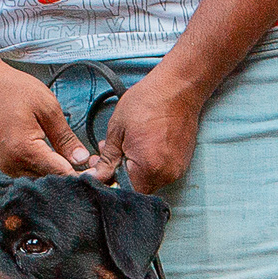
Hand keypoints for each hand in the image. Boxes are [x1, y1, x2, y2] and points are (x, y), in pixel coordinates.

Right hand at [0, 63, 93, 177]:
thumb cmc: (12, 89)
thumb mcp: (48, 108)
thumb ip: (66, 138)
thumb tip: (81, 159)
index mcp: (23, 150)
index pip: (59, 173)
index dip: (81, 174)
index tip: (97, 170)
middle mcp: (11, 163)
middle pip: (49, 180)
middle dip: (70, 174)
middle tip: (90, 162)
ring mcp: (4, 165)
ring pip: (39, 178)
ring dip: (56, 172)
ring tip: (73, 158)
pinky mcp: (2, 163)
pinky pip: (27, 172)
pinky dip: (42, 167)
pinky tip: (54, 156)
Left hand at [94, 69, 205, 193]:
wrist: (178, 87)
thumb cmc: (148, 102)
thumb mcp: (117, 129)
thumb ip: (107, 159)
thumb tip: (95, 177)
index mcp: (148, 167)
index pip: (123, 191)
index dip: (108, 182)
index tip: (98, 167)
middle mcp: (166, 174)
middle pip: (136, 189)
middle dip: (118, 175)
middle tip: (105, 155)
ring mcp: (177, 170)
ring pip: (147, 181)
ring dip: (132, 170)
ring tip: (123, 147)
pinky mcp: (182, 163)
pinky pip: (160, 173)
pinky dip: (146, 165)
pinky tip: (138, 147)